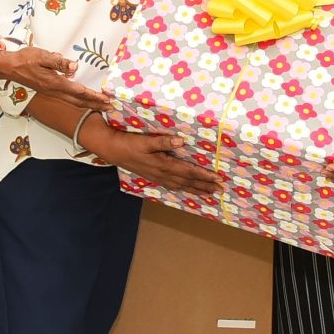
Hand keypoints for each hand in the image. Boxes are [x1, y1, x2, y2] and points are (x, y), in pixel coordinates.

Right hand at [0, 45, 107, 109]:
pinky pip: (68, 99)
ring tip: (101, 106)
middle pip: (79, 101)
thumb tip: (75, 67)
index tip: (106, 99)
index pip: (79, 91)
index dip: (93, 96)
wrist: (9, 67)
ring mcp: (51, 92)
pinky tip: (83, 100)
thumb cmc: (25, 59)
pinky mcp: (49, 90)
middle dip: (95, 104)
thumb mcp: (42, 56)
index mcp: (55, 83)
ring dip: (89, 104)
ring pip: (74, 101)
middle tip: (110, 107)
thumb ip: (58, 62)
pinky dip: (79, 101)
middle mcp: (55, 91)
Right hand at [81, 120, 220, 196]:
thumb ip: (162, 141)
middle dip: (205, 186)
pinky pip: (173, 186)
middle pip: (188, 182)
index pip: (188, 171)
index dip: (204, 176)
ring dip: (196, 190)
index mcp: (163, 164)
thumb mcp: (145, 140)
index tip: (218, 179)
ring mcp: (158, 177)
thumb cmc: (129, 143)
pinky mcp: (154, 176)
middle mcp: (163, 173)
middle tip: (220, 190)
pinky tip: (188, 190)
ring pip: (181, 186)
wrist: (113, 150)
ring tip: (210, 193)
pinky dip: (184, 189)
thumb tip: (181, 141)